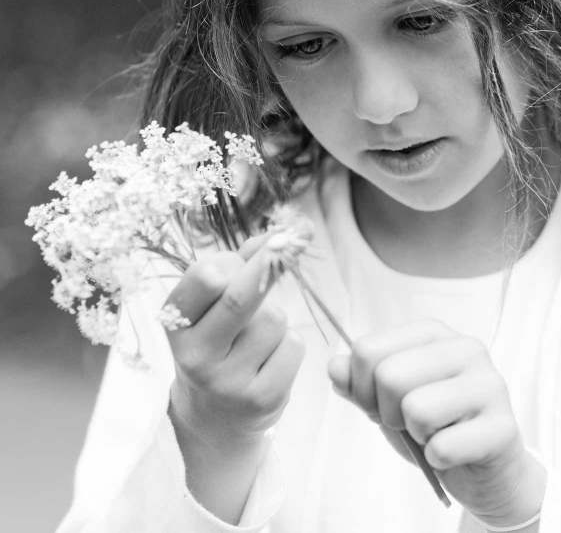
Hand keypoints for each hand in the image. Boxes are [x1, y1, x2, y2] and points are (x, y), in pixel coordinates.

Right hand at [162, 233, 306, 520]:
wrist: (215, 418)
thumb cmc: (219, 344)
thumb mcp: (212, 307)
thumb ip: (241, 266)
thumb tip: (282, 234)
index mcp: (176, 323)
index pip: (203, 278)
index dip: (236, 258)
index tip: (262, 245)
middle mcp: (195, 354)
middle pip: (240, 298)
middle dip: (269, 265)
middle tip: (290, 241)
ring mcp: (227, 381)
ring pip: (274, 320)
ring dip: (276, 319)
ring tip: (256, 340)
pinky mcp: (260, 398)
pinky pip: (293, 347)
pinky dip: (289, 346)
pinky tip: (268, 362)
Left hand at [327, 321, 544, 528]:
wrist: (487, 470)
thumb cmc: (437, 428)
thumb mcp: (389, 402)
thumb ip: (360, 383)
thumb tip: (335, 367)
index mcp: (435, 334)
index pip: (368, 349)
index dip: (361, 387)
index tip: (383, 404)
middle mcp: (467, 349)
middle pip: (389, 376)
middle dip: (388, 412)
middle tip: (411, 424)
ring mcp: (489, 385)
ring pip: (416, 409)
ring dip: (416, 436)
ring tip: (436, 434)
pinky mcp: (501, 427)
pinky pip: (442, 447)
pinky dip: (437, 460)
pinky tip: (455, 452)